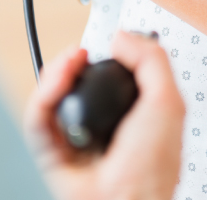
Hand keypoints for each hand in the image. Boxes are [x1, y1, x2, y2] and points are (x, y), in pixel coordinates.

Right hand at [23, 31, 185, 199]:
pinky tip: (58, 79)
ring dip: (59, 73)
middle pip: (81, 85)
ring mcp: (77, 140)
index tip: (110, 44)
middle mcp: (106, 129)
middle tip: (80, 53)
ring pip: (56, 97)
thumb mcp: (168, 102)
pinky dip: (44, 93)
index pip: (117, 81)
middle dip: (76, 64)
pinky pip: (38, 116)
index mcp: (137, 120)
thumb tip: (123, 37)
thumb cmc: (150, 170)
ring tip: (70, 60)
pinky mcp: (49, 152)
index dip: (110, 59)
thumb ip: (152, 61)